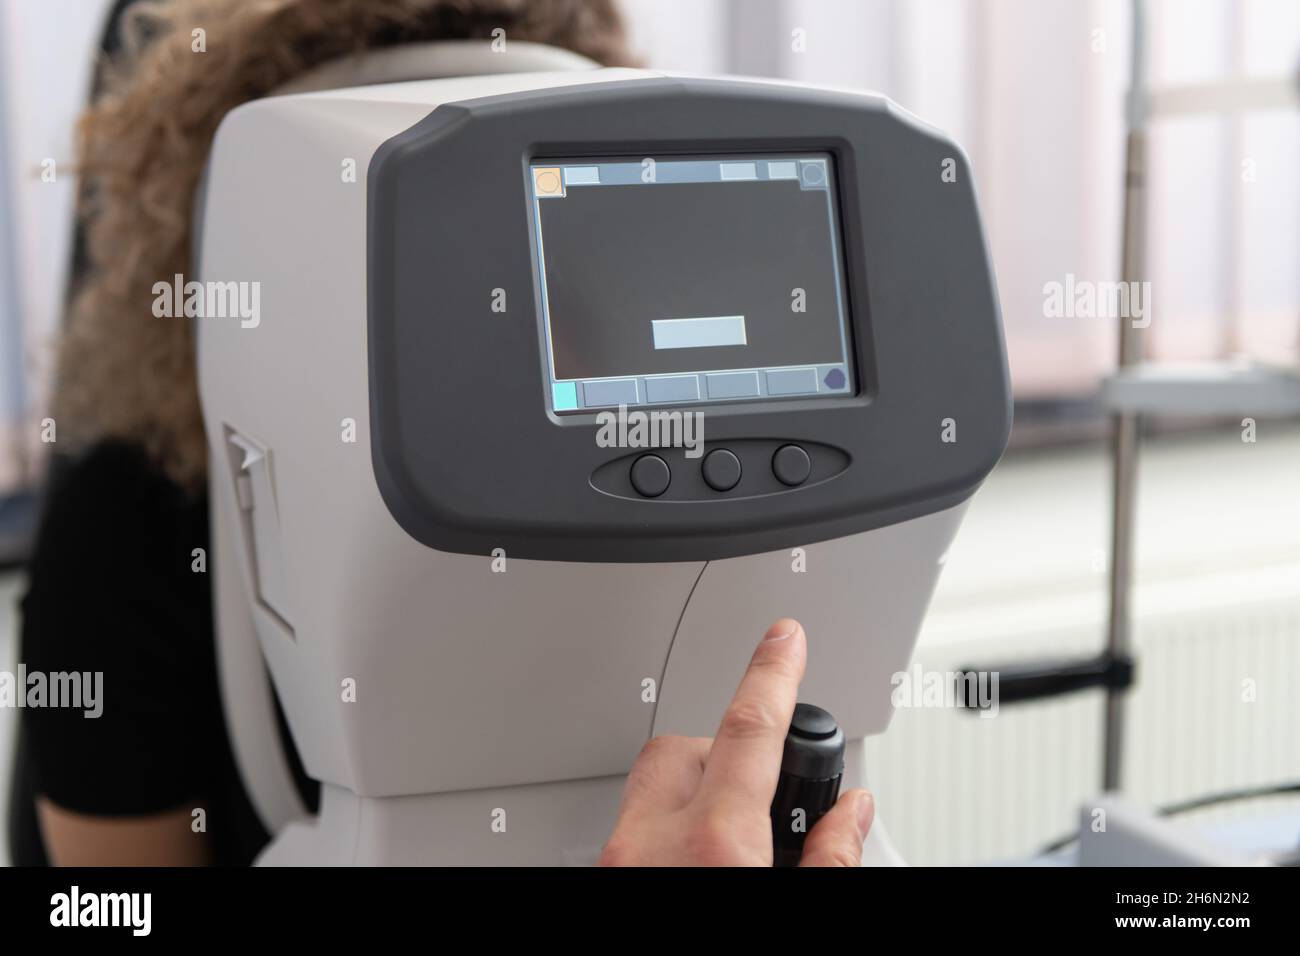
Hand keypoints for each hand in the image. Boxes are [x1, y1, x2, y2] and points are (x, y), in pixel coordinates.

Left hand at [599, 618, 873, 865]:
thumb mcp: (807, 906)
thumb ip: (828, 857)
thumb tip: (850, 811)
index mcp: (716, 848)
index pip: (750, 728)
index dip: (771, 673)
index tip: (783, 637)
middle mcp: (652, 846)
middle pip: (682, 751)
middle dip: (723, 758)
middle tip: (758, 807)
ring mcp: (618, 861)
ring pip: (647, 788)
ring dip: (690, 799)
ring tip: (725, 845)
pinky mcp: (601, 876)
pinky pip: (630, 826)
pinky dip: (665, 831)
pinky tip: (692, 862)